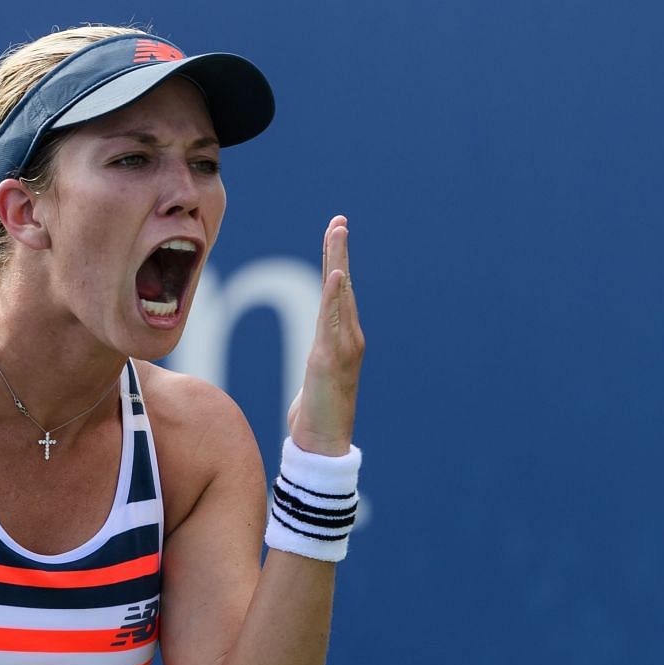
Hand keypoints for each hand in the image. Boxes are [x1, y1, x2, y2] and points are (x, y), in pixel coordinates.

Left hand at [288, 215, 364, 454]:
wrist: (324, 443)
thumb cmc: (318, 414)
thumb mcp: (315, 378)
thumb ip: (320, 357)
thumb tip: (320, 352)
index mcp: (343, 339)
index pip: (337, 293)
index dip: (335, 263)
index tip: (334, 234)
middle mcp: (348, 338)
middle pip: (342, 287)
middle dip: (339, 252)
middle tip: (338, 220)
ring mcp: (341, 347)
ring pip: (339, 296)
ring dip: (337, 262)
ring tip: (337, 232)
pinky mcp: (328, 358)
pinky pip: (333, 320)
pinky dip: (336, 296)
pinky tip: (337, 273)